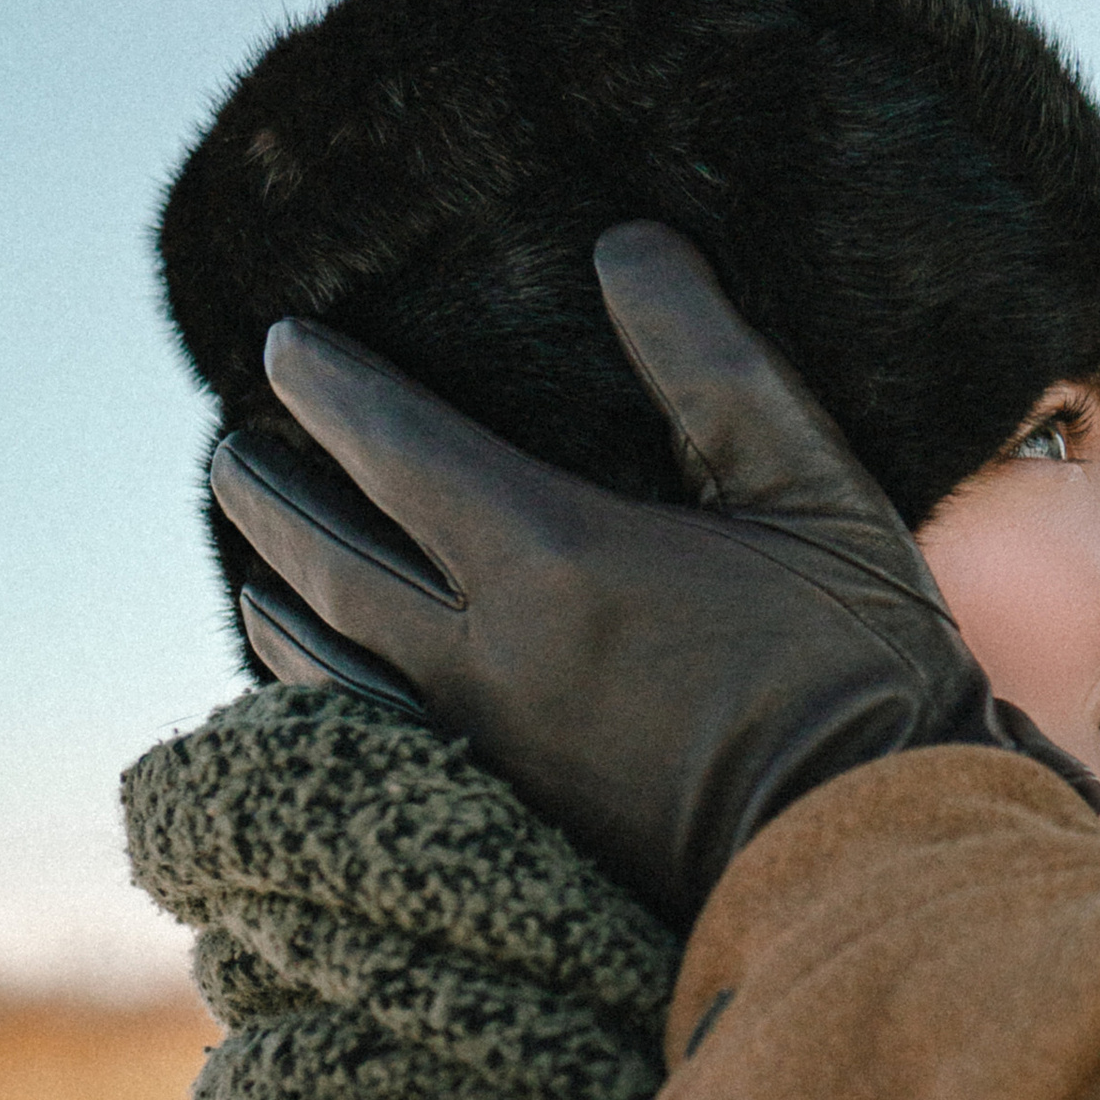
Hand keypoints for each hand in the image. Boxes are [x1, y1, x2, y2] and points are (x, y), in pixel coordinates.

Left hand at [209, 223, 1096, 926]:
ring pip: (322, 662)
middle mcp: (484, 656)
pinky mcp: (495, 819)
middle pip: (325, 556)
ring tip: (257, 560)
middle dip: (267, 490)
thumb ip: (715, 363)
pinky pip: (360, 742)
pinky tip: (318, 683)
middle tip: (232, 445)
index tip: (282, 347)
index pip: (392, 449)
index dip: (329, 390)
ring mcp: (478, 749)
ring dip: (276, 595)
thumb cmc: (857, 667)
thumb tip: (628, 247)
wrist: (867, 852)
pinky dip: (315, 696)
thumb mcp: (813, 492)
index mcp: (554, 557)